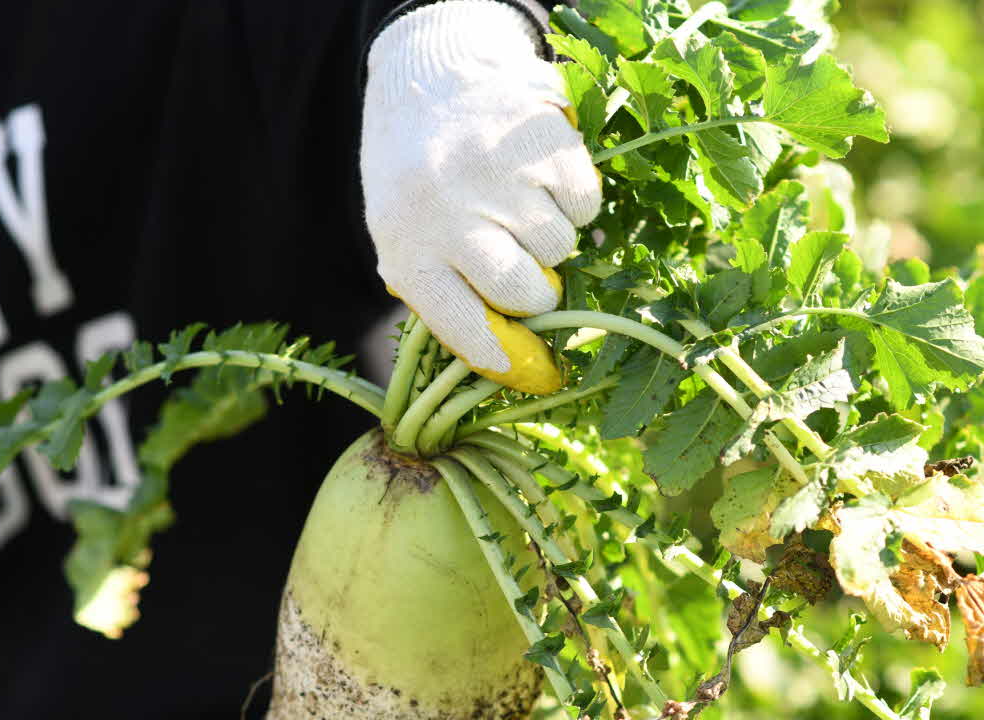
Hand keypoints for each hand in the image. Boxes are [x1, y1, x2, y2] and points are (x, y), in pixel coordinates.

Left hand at [360, 0, 601, 394]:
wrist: (426, 75)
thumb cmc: (417, 179)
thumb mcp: (405, 241)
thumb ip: (447, 298)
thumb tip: (518, 363)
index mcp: (409, 250)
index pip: (467, 331)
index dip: (510, 361)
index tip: (539, 373)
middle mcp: (449, 213)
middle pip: (526, 293)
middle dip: (537, 292)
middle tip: (526, 271)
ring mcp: (497, 173)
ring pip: (560, 248)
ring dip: (551, 240)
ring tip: (520, 209)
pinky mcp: (542, 137)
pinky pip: (585, 204)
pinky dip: (574, 202)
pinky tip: (542, 182)